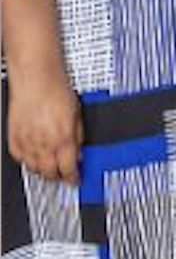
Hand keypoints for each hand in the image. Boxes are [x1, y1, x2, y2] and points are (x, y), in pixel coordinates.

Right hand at [6, 66, 81, 182]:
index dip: (74, 177)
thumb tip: (80, 153)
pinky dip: (28, 161)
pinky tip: (35, 157)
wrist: (35, 79)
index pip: (69, 169)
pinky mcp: (13, 139)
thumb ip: (79, 138)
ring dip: (44, 170)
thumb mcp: (79, 115)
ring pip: (34, 169)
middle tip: (64, 174)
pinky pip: (20, 158)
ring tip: (51, 166)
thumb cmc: (57, 90)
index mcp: (63, 139)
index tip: (77, 179)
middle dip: (59, 177)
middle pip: (50, 173)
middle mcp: (44, 144)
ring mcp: (26, 142)